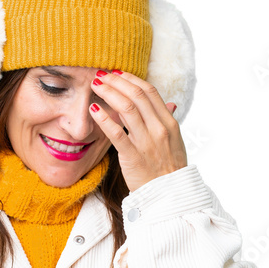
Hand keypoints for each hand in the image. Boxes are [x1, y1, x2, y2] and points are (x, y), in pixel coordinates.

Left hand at [88, 69, 187, 192]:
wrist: (169, 194)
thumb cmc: (170, 167)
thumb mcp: (175, 141)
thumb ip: (168, 120)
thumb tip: (170, 103)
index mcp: (170, 122)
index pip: (150, 91)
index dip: (131, 79)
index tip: (117, 73)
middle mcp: (159, 129)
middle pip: (136, 95)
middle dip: (116, 81)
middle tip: (100, 75)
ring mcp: (147, 142)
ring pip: (126, 108)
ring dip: (108, 93)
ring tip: (95, 85)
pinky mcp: (133, 156)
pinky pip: (116, 133)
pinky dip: (104, 119)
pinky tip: (93, 109)